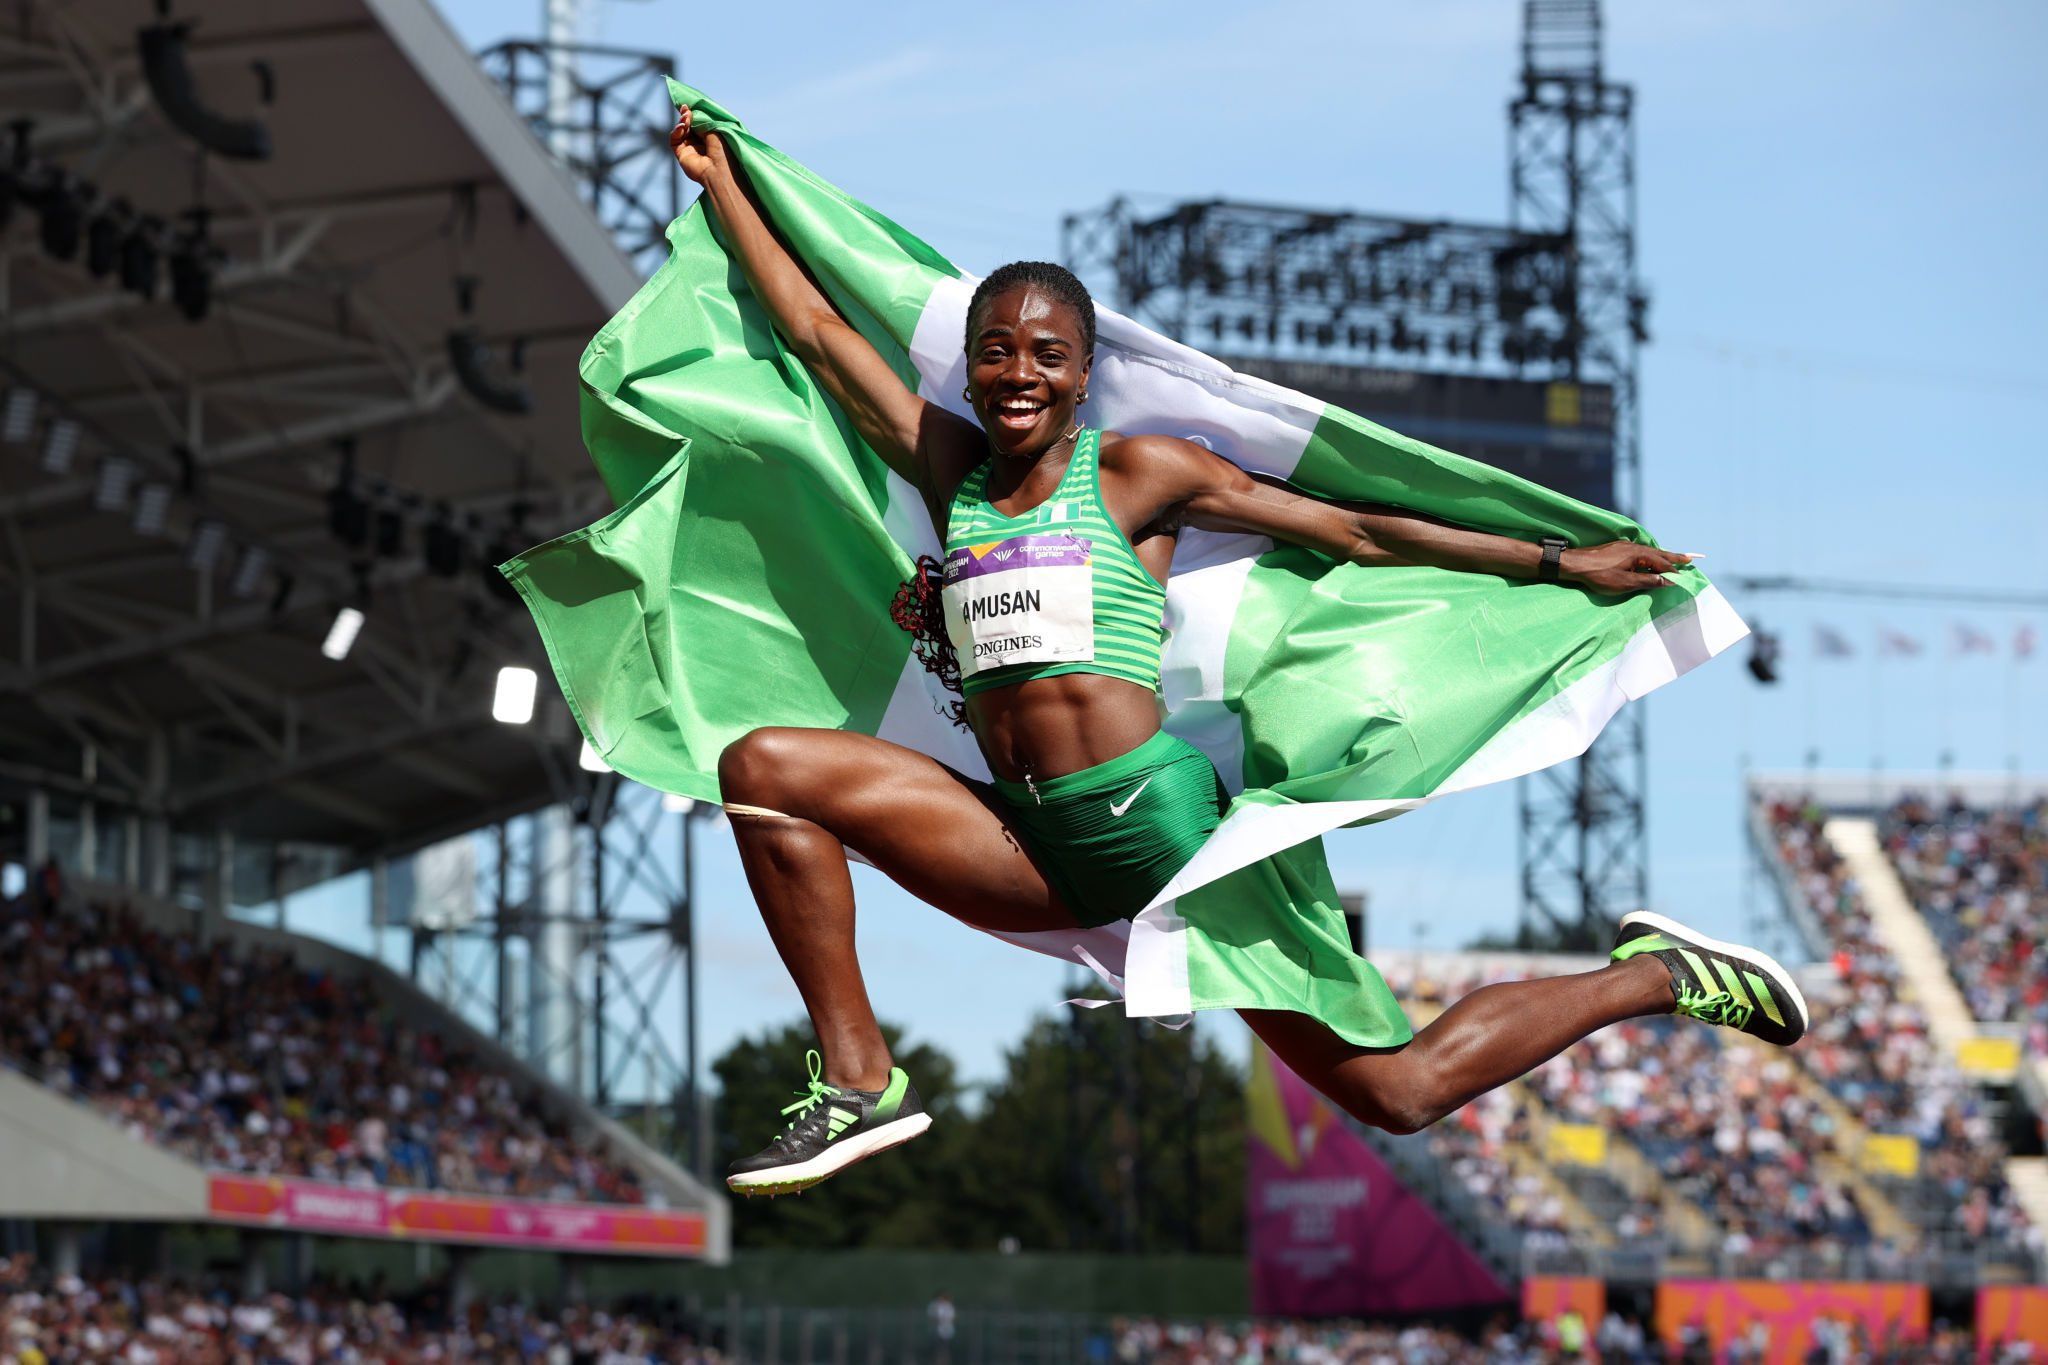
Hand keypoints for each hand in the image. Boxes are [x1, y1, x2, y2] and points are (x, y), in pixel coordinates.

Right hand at [668, 108, 725, 184]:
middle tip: (686, 110)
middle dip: (686, 116)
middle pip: (688, 125)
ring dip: (682, 122)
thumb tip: (690, 112)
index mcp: (711, 137)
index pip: (698, 123)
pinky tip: (682, 127)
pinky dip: (676, 131)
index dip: (693, 114)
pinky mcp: (681, 154)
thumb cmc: (722, 150)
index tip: (689, 106)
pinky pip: (674, 139)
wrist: (718, 169)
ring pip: (681, 130)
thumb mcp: (714, 129)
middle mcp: (700, 143)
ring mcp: (690, 148)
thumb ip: (701, 119)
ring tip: (686, 118)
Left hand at [1559, 541, 1695, 594]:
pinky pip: (1640, 552)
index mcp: (1639, 553)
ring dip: (1663, 556)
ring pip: (1649, 552)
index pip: (1662, 563)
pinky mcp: (1617, 549)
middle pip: (1659, 553)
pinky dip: (1650, 556)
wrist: (1575, 564)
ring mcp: (1625, 546)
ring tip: (1675, 559)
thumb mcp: (1625, 583)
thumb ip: (1647, 581)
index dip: (1673, 571)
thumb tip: (1667, 581)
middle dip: (1675, 557)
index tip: (1685, 577)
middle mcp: (1634, 546)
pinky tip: (1650, 560)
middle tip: (1691, 558)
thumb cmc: (1599, 575)